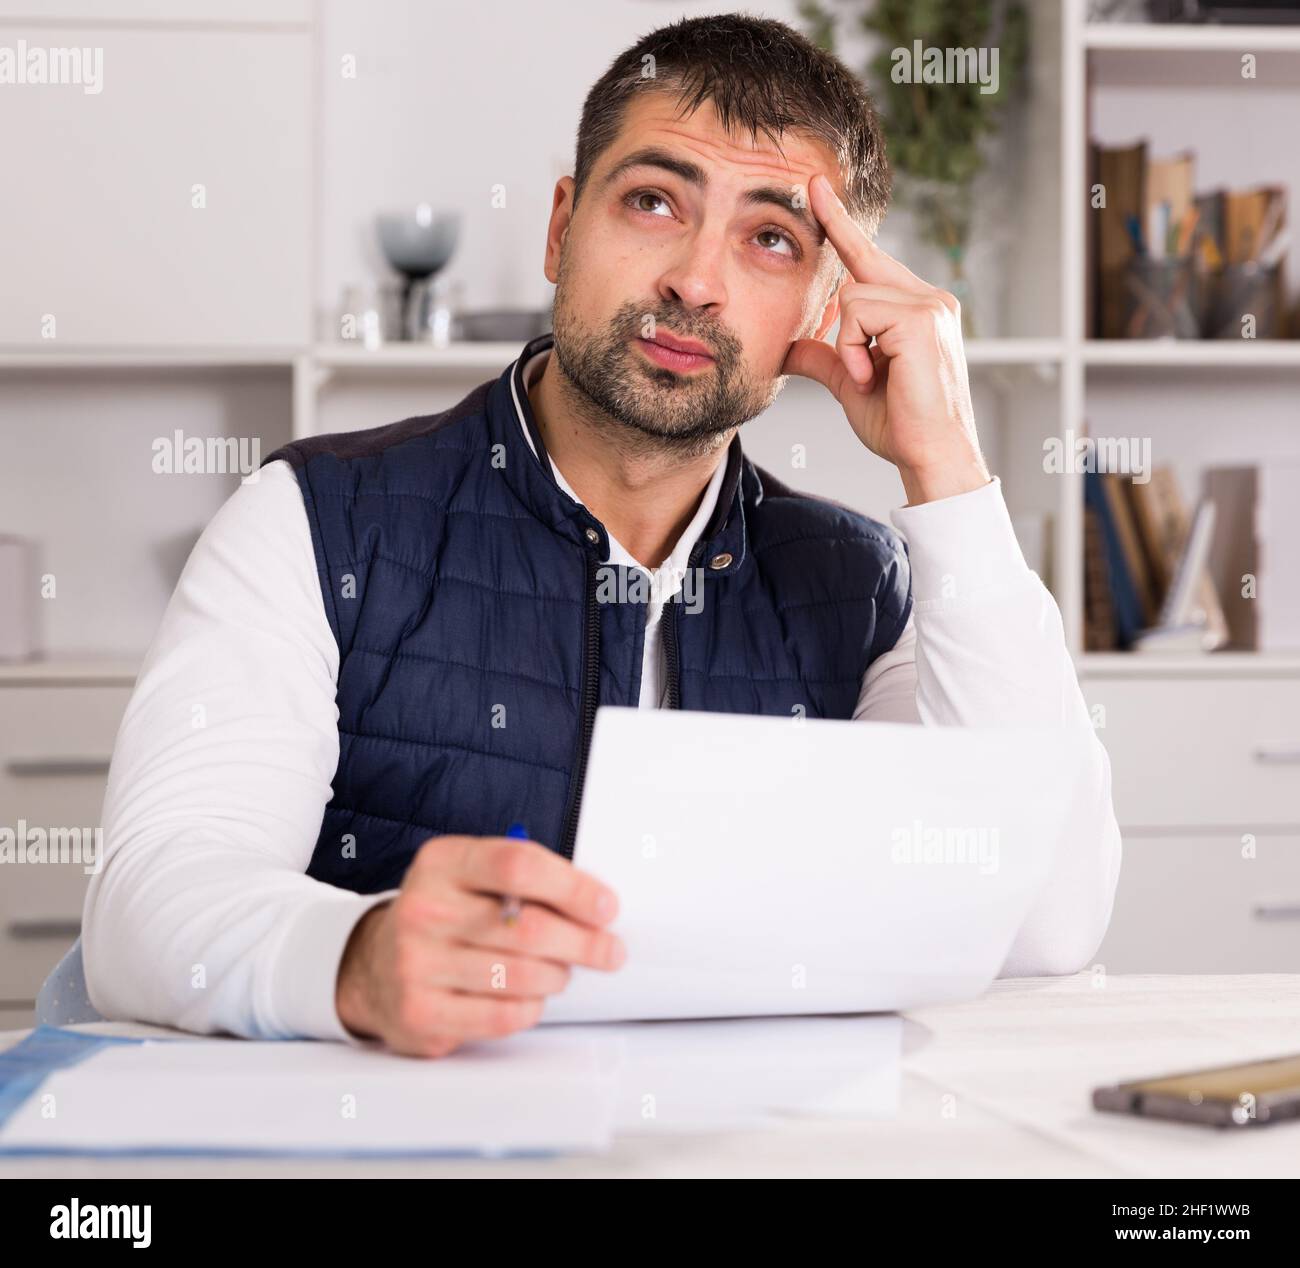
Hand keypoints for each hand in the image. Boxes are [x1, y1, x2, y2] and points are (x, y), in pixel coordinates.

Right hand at [335, 833, 624, 1056]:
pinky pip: (503, 1015)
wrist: (374, 967)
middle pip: (527, 926)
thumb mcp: (471, 876)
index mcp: (442, 863)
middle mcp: (424, 909)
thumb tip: (593, 903)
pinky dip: (532, 1007)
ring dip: (557, 975)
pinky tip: (531, 996)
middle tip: (608, 950)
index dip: (573, 887)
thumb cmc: (443, 916)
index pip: (519, 865)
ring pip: (521, 975)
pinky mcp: (421, 1013)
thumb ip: (523, 878)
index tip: (606, 906)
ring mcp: (416, 963)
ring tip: (561, 971)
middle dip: (584, 941)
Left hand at [782, 173, 990, 505]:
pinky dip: (854, 348)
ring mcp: (930, 305)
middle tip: (811, 189)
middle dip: (835, 231)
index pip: (871, 259)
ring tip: (867, 376)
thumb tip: (789, 348)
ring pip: (854, 294)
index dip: (842, 224)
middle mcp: (929, 298)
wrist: (930, 454)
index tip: (817, 188)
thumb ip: (825, 358)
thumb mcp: (850, 384)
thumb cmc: (900, 425)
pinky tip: (871, 375)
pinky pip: (860, 312)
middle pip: (861, 265)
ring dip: (847, 342)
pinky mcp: (921, 318)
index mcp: (916, 309)